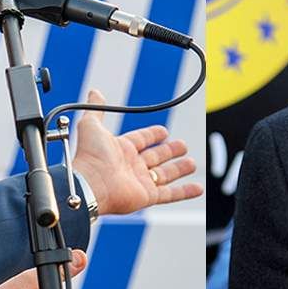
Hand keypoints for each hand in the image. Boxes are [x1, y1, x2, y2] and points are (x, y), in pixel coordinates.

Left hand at [71, 89, 200, 215]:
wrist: (90, 184)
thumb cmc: (89, 156)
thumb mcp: (91, 125)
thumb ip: (95, 108)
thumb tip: (94, 92)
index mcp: (120, 149)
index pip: (141, 139)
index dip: (153, 134)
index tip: (164, 131)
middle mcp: (131, 166)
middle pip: (156, 157)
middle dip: (170, 151)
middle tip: (183, 145)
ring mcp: (140, 182)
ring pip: (165, 175)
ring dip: (179, 169)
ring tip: (192, 163)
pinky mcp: (147, 196)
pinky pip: (170, 194)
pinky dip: (185, 192)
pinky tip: (198, 189)